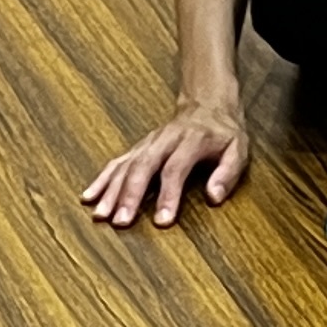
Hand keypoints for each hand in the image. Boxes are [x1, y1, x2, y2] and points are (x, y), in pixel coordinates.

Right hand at [82, 99, 247, 229]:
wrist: (207, 104)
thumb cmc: (224, 133)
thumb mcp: (238, 150)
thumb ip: (227, 173)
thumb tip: (214, 197)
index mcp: (191, 141)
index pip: (175, 169)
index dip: (169, 195)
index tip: (162, 222)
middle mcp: (164, 140)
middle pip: (143, 167)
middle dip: (130, 195)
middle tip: (120, 222)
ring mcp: (148, 143)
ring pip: (125, 165)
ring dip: (110, 190)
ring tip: (99, 215)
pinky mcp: (138, 148)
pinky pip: (116, 162)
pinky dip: (101, 179)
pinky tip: (88, 196)